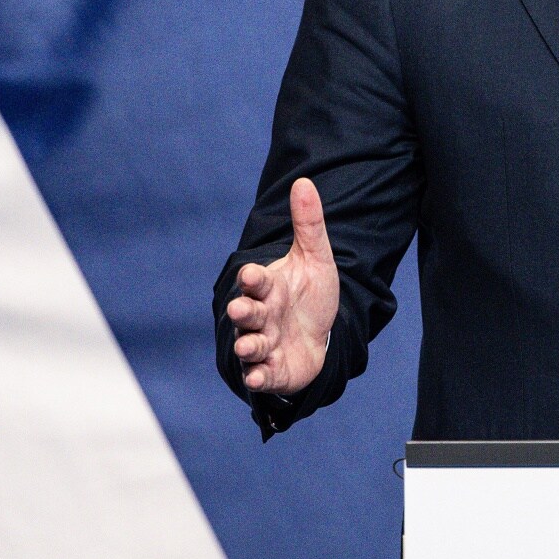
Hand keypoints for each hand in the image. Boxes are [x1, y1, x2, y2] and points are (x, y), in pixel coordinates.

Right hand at [226, 178, 341, 393]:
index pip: (257, 281)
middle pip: (247, 312)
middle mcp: (262, 316)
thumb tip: (304, 182)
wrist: (320, 336)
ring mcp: (265, 343)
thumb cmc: (310, 295)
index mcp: (269, 288)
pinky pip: (261, 374)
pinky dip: (258, 376)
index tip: (251, 274)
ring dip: (247, 345)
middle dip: (243, 311)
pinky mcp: (272, 370)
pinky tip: (257, 377)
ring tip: (248, 345)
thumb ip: (309, 224)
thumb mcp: (316, 259)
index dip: (253, 278)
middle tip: (239, 308)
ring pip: (250, 344)